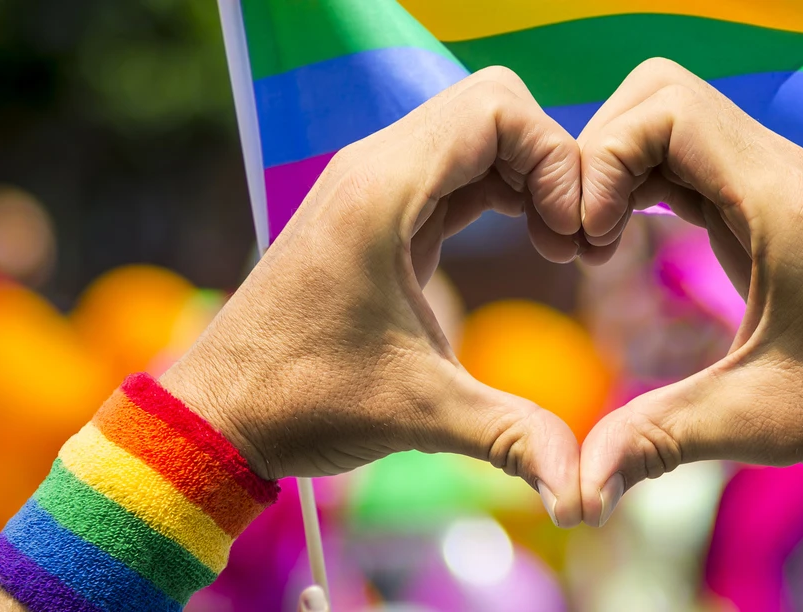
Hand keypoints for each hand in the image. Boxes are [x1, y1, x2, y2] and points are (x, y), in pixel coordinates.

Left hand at [159, 67, 584, 526]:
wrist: (219, 415)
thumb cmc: (302, 403)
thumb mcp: (421, 415)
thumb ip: (512, 437)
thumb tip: (583, 491)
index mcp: (381, 192)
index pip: (497, 110)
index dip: (554, 160)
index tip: (568, 236)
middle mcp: (375, 169)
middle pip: (495, 107)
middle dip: (551, 162)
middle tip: (570, 238)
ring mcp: (373, 185)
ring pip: (478, 132)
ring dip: (531, 175)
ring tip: (557, 245)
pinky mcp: (377, 211)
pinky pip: (458, 167)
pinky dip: (505, 189)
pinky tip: (529, 242)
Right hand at [573, 58, 802, 524]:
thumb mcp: (752, 422)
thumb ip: (657, 441)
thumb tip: (575, 496)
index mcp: (777, 198)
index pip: (664, 109)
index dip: (604, 160)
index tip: (590, 244)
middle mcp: (777, 171)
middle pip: (658, 94)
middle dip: (599, 153)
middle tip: (581, 238)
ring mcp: (774, 182)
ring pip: (670, 119)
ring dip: (617, 167)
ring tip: (594, 247)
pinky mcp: (768, 205)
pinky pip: (687, 156)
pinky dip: (640, 183)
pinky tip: (622, 245)